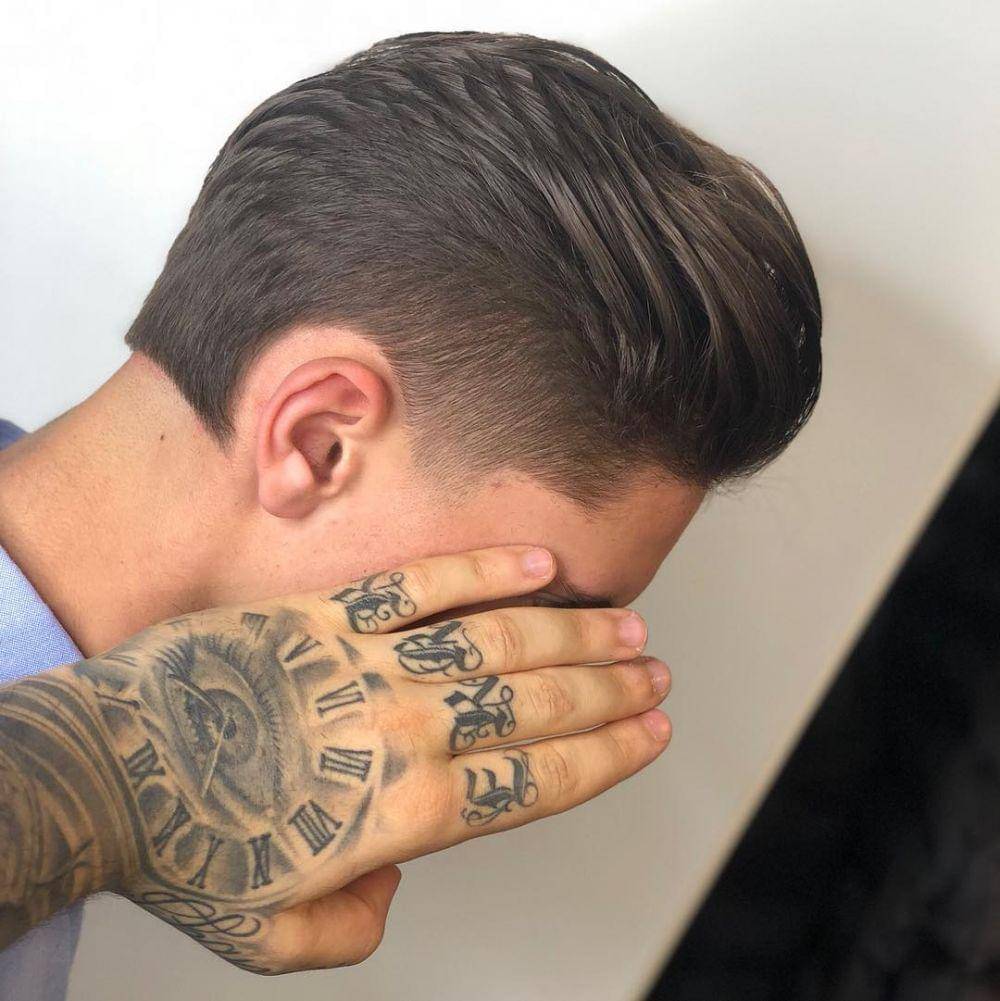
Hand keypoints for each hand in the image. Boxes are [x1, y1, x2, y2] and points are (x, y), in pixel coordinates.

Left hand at [66, 545, 670, 973]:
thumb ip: (355, 928)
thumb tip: (395, 885)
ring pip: (498, 640)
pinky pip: (422, 584)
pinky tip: (539, 564)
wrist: (105, 767)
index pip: (537, 778)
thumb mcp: (275, 935)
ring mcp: (369, 664)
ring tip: (626, 626)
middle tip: (656, 674)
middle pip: (536, 705)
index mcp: (405, 814)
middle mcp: (404, 731)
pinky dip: (487, 571)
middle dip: (610, 692)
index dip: (606, 755)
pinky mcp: (328, 614)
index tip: (652, 733)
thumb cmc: (187, 849)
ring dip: (574, 634)